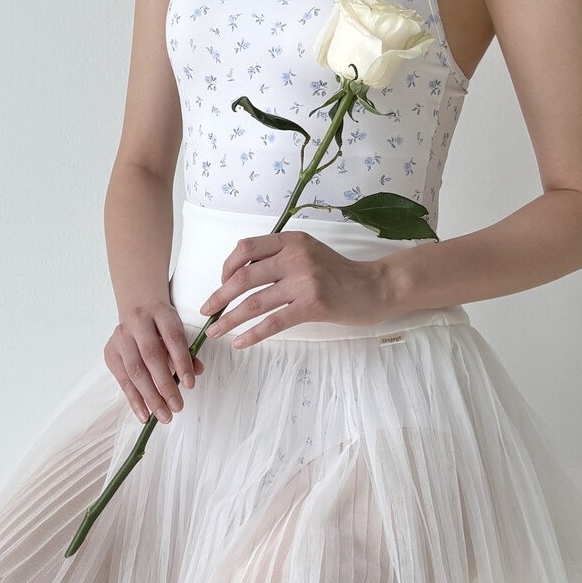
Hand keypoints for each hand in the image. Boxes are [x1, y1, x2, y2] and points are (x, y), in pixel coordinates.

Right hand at [104, 299, 204, 423]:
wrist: (137, 309)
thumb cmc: (160, 325)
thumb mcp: (177, 330)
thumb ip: (187, 352)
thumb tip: (195, 373)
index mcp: (160, 313)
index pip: (173, 338)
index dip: (182, 363)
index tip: (190, 385)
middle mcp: (137, 322)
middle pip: (151, 356)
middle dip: (165, 385)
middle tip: (177, 407)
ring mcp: (120, 337)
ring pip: (135, 370)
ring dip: (150, 397)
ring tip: (163, 415)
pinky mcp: (110, 352)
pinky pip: (123, 380)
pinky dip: (134, 400)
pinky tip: (144, 414)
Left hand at [198, 231, 390, 347]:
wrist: (375, 287)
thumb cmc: (339, 273)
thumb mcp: (309, 252)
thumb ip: (280, 257)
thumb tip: (240, 275)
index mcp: (291, 240)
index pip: (246, 248)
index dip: (226, 267)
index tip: (221, 284)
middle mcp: (296, 257)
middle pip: (243, 277)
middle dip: (219, 297)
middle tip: (206, 311)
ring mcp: (304, 281)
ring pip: (254, 302)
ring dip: (229, 319)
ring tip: (215, 331)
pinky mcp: (313, 305)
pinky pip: (273, 322)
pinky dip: (252, 334)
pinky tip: (240, 342)